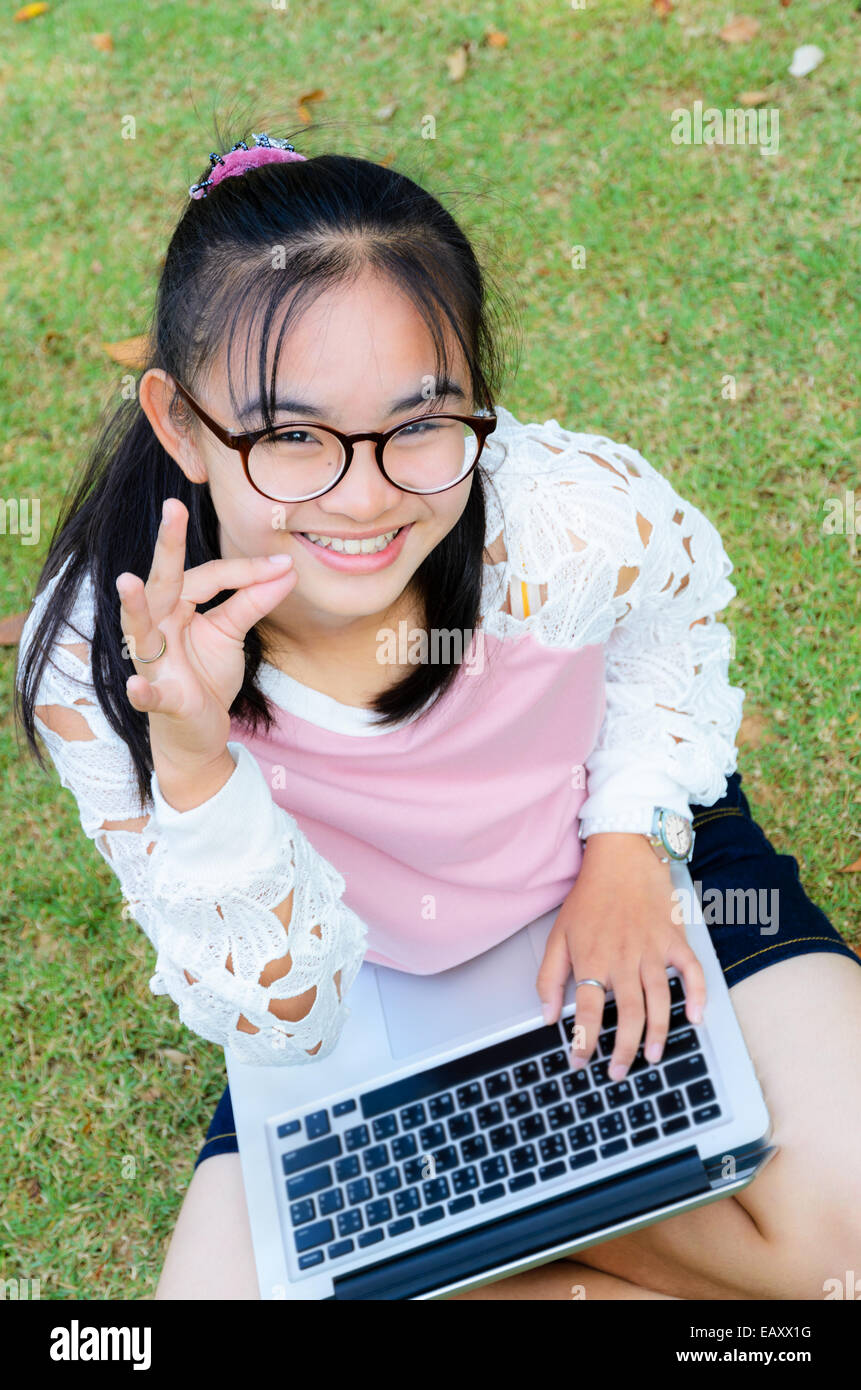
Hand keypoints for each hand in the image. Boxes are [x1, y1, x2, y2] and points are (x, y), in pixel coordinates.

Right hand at [115, 498, 296, 769]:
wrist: (198, 732)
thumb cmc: (206, 675)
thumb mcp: (231, 633)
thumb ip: (252, 601)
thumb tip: (287, 570)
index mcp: (175, 606)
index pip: (207, 577)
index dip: (244, 570)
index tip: (283, 564)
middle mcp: (156, 628)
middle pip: (163, 583)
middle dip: (167, 547)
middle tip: (171, 508)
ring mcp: (153, 663)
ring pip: (139, 631)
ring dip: (134, 608)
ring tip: (128, 582)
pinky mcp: (161, 700)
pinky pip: (148, 694)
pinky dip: (142, 692)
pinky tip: (136, 686)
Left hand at [536, 834, 706, 1080]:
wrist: (622, 856)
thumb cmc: (589, 897)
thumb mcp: (558, 935)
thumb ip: (549, 977)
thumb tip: (547, 1016)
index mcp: (593, 959)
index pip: (588, 1012)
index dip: (583, 1042)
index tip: (580, 1062)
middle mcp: (624, 960)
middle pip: (628, 1015)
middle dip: (624, 1050)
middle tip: (618, 1072)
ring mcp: (653, 950)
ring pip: (660, 1002)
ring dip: (657, 1034)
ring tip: (652, 1057)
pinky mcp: (675, 940)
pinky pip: (691, 973)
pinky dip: (697, 997)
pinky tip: (695, 1018)